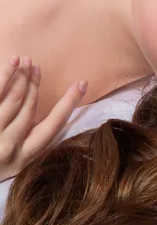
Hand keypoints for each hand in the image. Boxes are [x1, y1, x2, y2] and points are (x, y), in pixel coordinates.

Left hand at [0, 55, 86, 181]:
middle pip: (30, 107)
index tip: (81, 84)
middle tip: (36, 66)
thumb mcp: (8, 164)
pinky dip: (5, 76)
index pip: (54, 126)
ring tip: (24, 61)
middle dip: (35, 83)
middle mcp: (10, 149)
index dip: (69, 103)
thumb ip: (22, 143)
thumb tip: (31, 110)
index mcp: (25, 159)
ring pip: (14, 99)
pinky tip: (12, 62)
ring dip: (22, 77)